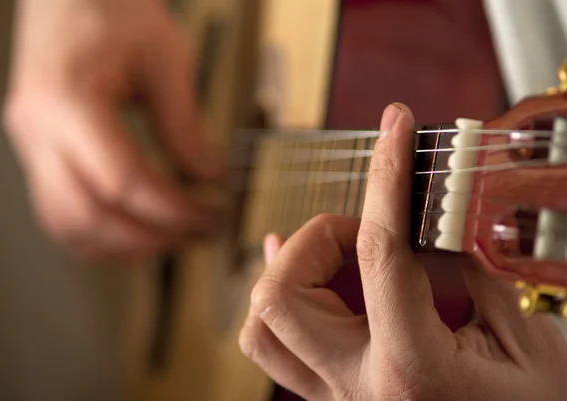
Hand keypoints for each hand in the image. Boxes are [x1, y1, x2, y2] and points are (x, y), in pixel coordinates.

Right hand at [4, 0, 221, 261]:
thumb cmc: (112, 9)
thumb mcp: (163, 59)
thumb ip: (185, 125)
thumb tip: (209, 177)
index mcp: (67, 100)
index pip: (122, 181)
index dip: (173, 210)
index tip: (211, 217)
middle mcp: (37, 130)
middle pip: (88, 216)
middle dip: (151, 238)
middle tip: (198, 236)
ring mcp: (30, 145)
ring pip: (66, 225)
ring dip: (123, 245)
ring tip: (172, 240)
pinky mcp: (37, 153)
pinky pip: (59, 212)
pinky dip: (98, 235)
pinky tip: (135, 234)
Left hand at [239, 104, 566, 399]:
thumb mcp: (529, 346)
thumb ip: (481, 276)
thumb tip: (440, 220)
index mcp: (414, 368)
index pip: (381, 252)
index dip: (387, 176)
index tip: (395, 126)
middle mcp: (358, 385)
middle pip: (282, 294)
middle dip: (318, 239)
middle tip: (365, 231)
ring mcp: (336, 397)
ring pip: (261, 325)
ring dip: (288, 271)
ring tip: (330, 251)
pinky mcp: (330, 398)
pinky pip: (274, 346)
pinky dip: (280, 299)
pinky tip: (301, 271)